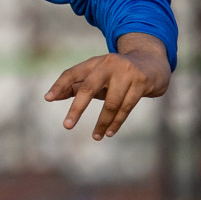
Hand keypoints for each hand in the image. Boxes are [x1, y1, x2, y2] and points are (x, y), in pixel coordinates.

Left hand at [44, 32, 170, 139]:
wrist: (153, 64)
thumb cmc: (118, 74)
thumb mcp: (98, 76)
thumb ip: (76, 85)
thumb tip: (50, 96)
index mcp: (95, 62)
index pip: (73, 72)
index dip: (60, 85)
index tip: (47, 98)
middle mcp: (109, 64)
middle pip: (88, 88)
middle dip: (77, 108)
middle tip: (66, 126)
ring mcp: (126, 73)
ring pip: (110, 103)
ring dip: (102, 123)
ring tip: (95, 136)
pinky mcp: (141, 83)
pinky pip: (126, 107)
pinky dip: (116, 122)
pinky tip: (109, 132)